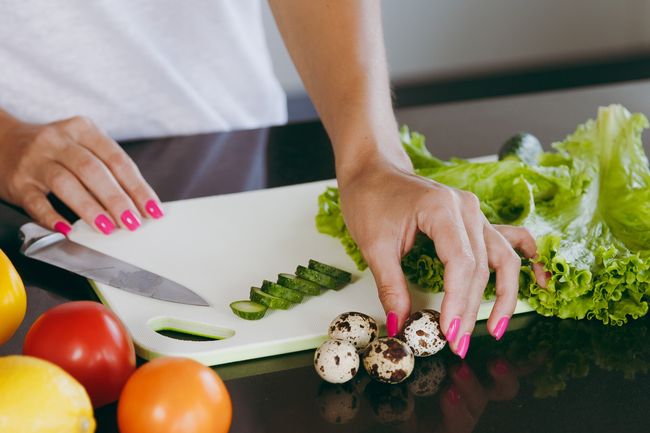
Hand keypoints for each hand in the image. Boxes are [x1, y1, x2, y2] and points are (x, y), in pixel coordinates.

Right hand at [0, 114, 163, 234]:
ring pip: (66, 183)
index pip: (117, 159)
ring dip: (90, 208)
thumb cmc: (56, 151)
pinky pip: (36, 201)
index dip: (137, 186)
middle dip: (117, 199)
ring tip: (107, 228)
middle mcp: (59, 141)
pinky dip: (52, 217)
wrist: (2, 141)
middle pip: (93, 170)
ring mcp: (36, 160)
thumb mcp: (82, 147)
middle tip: (132, 223)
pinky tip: (67, 230)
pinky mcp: (18, 182)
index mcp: (83, 130)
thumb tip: (139, 205)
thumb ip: (107, 170)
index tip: (153, 210)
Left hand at [338, 158, 546, 356]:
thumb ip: (390, 286)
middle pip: (480, 266)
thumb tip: (400, 325)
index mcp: (442, 208)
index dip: (458, 302)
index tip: (449, 332)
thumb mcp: (373, 245)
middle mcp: (466, 208)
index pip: (461, 263)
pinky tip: (537, 280)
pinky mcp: (473, 219)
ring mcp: (474, 212)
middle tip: (458, 343)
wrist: (372, 170)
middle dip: (471, 308)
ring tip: (494, 327)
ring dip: (504, 295)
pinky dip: (523, 262)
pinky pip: (507, 240)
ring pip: (502, 257)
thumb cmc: (370, 198)